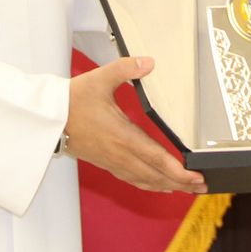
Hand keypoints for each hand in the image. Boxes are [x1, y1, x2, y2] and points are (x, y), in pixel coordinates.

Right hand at [65, 56, 207, 194]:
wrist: (47, 120)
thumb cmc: (72, 100)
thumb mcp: (99, 79)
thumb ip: (125, 68)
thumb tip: (149, 62)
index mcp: (123, 136)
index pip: (156, 159)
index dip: (178, 171)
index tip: (196, 177)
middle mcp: (120, 154)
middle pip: (156, 175)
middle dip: (181, 184)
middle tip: (203, 187)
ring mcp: (113, 162)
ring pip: (145, 180)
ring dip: (167, 186)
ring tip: (187, 189)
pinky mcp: (106, 164)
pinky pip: (132, 179)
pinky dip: (149, 185)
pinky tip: (158, 185)